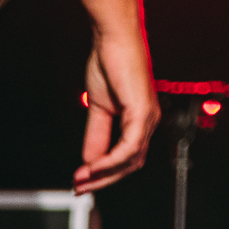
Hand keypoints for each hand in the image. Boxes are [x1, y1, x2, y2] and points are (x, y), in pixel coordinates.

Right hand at [76, 24, 157, 191]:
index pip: (127, 157)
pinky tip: (94, 166)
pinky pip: (130, 145)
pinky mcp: (142, 111)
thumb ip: (96, 134)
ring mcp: (148, 116)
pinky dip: (111, 160)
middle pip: (131, 164)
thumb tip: (89, 161)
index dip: (105, 173)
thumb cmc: (111, 65)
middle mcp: (148, 121)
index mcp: (140, 120)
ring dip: (105, 173)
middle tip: (80, 188)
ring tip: (81, 180)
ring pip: (131, 159)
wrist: (114, 40)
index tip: (82, 182)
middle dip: (104, 179)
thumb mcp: (100, 108)